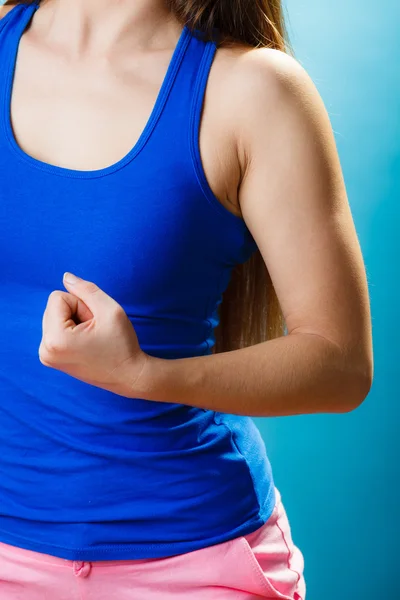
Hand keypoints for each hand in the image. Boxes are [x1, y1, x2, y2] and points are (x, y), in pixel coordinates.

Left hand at [39, 272, 148, 396]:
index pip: (57, 297)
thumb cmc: (122, 344)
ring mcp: (45, 355)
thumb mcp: (110, 310)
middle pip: (53, 306)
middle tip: (95, 332)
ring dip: (74, 321)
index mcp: (55, 339)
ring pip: (55, 316)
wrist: (128, 375)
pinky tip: (86, 343)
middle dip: (76, 312)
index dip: (81, 304)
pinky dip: (71, 330)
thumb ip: (86, 289)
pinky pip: (56, 327)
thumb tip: (66, 277)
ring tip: (91, 338)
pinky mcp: (50, 357)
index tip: (95, 323)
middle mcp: (44, 349)